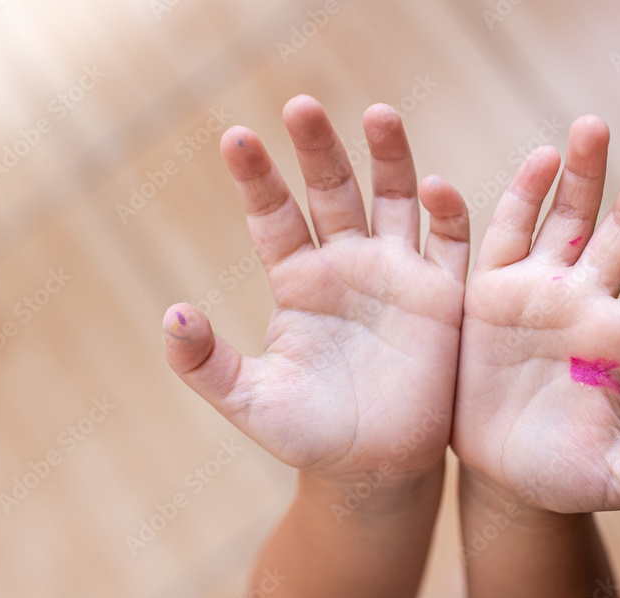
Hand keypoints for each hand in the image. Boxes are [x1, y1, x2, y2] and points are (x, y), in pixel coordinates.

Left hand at [163, 95, 468, 481]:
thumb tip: (172, 317)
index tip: (237, 138)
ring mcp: (397, 274)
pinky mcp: (442, 295)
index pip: (274, 216)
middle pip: (333, 190)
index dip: (257, 178)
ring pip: (394, 199)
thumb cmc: (312, 436)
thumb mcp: (252, 403)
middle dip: (319, 148)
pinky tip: (434, 188)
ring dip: (389, 157)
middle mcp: (346, 265)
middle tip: (301, 105)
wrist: (378, 469)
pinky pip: (448, 243)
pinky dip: (446, 212)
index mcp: (298, 282)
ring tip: (379, 113)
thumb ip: (208, 364)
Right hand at [452, 116, 619, 512]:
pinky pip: (504, 236)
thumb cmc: (564, 473)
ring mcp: (538, 291)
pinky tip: (535, 161)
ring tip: (592, 126)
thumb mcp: (612, 480)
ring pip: (566, 220)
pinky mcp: (491, 290)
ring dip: (579, 176)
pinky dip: (515, 201)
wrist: (502, 465)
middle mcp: (587, 303)